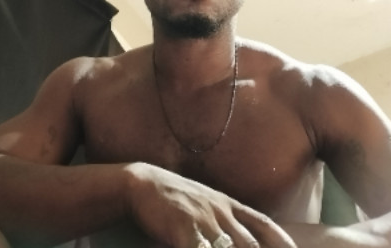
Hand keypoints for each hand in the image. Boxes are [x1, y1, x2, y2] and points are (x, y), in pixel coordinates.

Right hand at [124, 163, 296, 247]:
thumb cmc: (175, 196)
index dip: (282, 241)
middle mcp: (220, 211)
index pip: (263, 224)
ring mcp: (204, 219)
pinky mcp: (184, 228)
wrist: (144, 183)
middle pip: (251, 244)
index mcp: (227, 204)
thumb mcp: (205, 201)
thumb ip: (223, 217)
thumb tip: (241, 235)